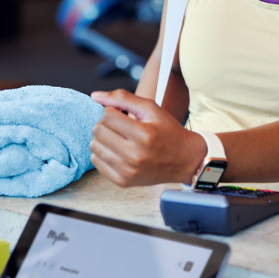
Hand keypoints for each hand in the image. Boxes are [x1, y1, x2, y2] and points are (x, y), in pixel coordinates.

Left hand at [89, 90, 206, 187]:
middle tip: (121, 126)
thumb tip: (95, 95)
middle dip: (106, 123)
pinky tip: (118, 151)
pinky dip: (103, 153)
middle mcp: (135, 155)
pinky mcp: (122, 182)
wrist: (184, 160)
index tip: (123, 114)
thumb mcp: (151, 109)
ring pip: (94, 146)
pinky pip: (96, 161)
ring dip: (103, 138)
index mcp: (144, 135)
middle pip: (98, 131)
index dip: (113, 111)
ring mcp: (128, 171)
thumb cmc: (168, 132)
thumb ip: (123, 98)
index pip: (107, 116)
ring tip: (119, 138)